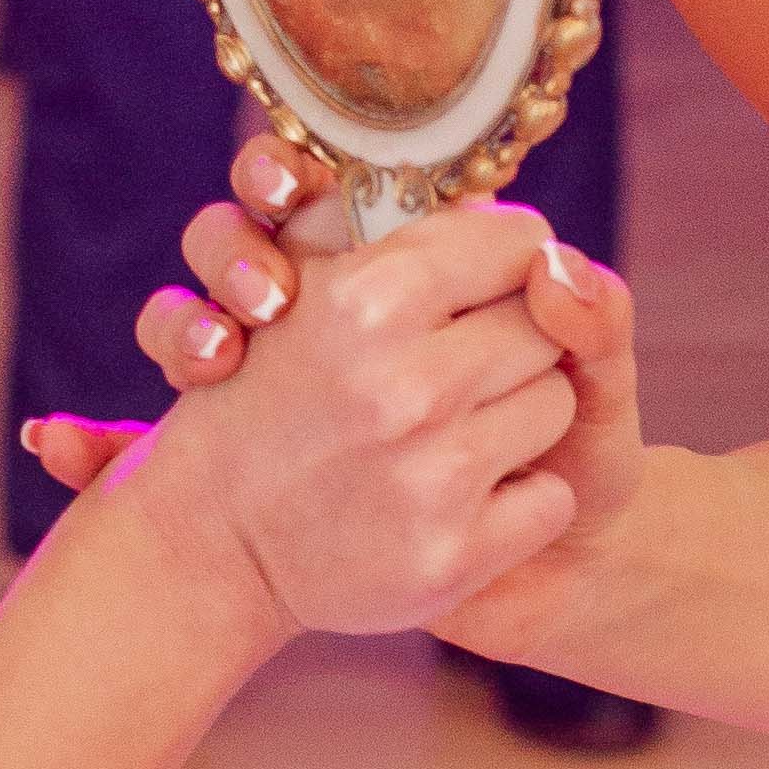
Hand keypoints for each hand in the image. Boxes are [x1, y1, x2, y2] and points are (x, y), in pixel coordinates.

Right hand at [36, 196, 588, 641]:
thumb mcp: (297, 283)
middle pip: (542, 326)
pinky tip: (457, 497)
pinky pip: (552, 499)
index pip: (517, 241)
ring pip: (556, 406)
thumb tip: (507, 210)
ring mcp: (432, 478)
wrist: (212, 549)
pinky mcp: (451, 558)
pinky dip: (516, 502)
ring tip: (446, 431)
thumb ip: (389, 220)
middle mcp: (405, 388)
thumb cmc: (262, 397)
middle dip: (508, 339)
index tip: (487, 280)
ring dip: (516, 417)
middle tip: (451, 368)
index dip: (506, 257)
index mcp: (368, 300)